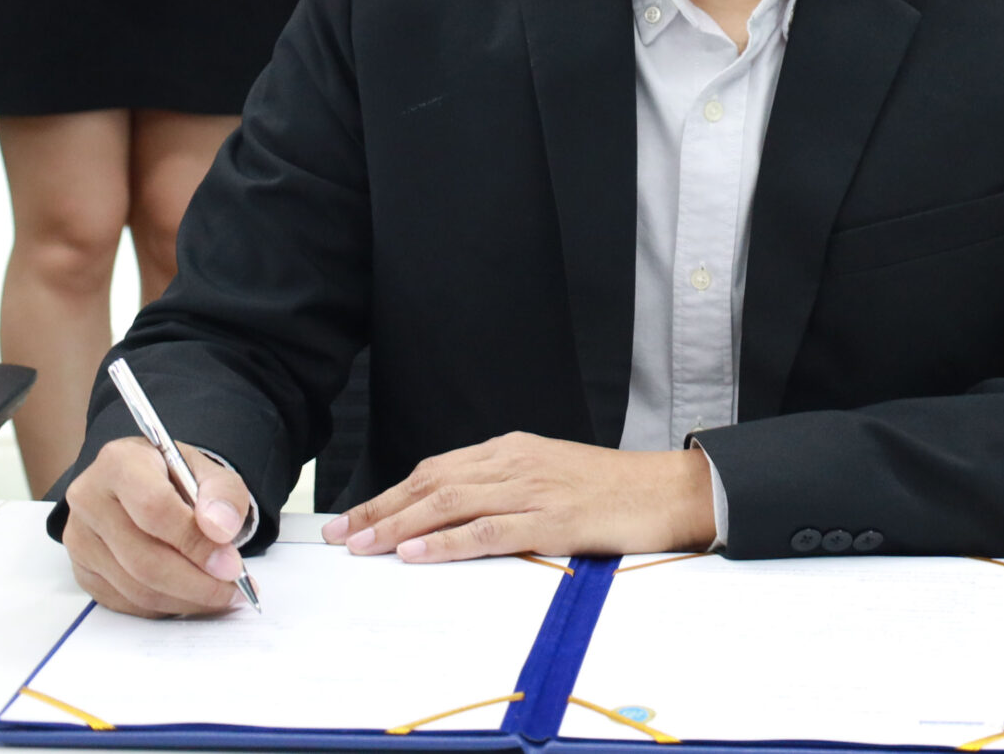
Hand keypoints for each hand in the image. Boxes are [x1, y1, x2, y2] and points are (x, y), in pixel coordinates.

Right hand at [63, 437, 252, 617]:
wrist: (140, 485)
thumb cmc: (172, 477)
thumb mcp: (207, 471)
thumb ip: (223, 494)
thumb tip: (221, 530)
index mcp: (120, 463)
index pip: (154, 509)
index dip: (195, 542)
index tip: (232, 565)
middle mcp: (89, 500)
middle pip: (144, 559)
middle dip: (196, 582)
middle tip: (233, 589)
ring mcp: (80, 540)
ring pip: (136, 588)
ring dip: (185, 600)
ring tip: (219, 594)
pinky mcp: (82, 571)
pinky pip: (126, 603)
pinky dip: (165, 607)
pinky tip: (190, 597)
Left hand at [321, 432, 715, 562]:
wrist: (665, 491)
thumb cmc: (610, 490)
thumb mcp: (549, 475)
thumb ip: (504, 486)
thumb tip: (454, 512)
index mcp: (511, 450)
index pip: (435, 470)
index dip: (390, 494)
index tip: (354, 517)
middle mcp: (514, 462)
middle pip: (430, 483)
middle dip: (379, 510)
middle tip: (339, 534)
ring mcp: (531, 490)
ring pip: (449, 504)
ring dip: (399, 527)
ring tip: (362, 546)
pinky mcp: (550, 520)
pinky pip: (487, 530)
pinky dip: (446, 543)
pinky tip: (417, 554)